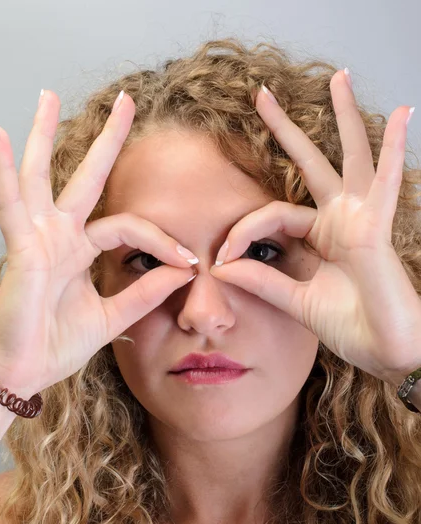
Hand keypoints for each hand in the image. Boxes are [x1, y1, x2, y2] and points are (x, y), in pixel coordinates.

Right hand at [0, 90, 196, 398]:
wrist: (26, 372)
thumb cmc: (59, 344)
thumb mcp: (113, 317)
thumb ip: (145, 294)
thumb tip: (183, 272)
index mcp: (81, 251)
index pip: (128, 227)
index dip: (161, 240)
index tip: (190, 261)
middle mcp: (59, 236)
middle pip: (86, 178)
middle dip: (107, 141)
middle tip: (126, 102)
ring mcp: (37, 237)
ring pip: (41, 176)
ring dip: (43, 135)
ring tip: (46, 96)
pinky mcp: (20, 249)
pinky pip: (11, 204)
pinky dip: (4, 170)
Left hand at [209, 70, 420, 386]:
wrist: (385, 351)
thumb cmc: (349, 327)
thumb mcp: (296, 301)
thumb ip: (262, 282)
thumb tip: (220, 268)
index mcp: (318, 238)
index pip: (271, 217)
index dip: (241, 233)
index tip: (217, 261)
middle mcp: (338, 221)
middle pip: (310, 165)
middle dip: (286, 132)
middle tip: (261, 96)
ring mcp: (359, 219)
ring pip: (349, 158)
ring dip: (345, 117)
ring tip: (338, 77)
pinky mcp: (376, 227)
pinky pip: (385, 183)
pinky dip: (393, 150)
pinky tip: (401, 115)